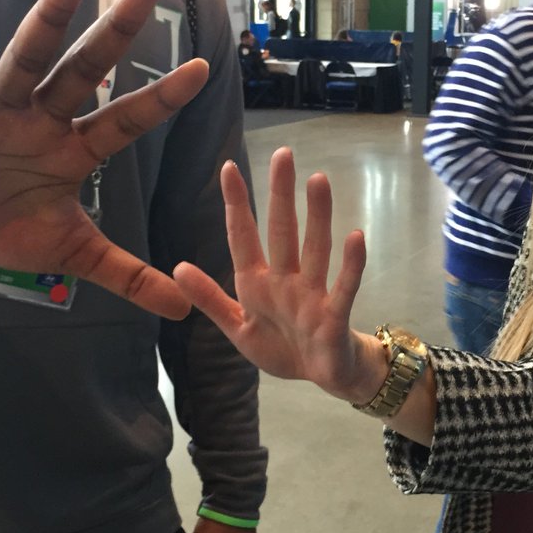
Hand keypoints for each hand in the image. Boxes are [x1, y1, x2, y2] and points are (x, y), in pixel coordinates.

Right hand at [0, 0, 207, 318]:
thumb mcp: (70, 252)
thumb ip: (126, 274)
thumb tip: (185, 307)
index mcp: (73, 149)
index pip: (126, 119)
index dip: (161, 98)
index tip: (204, 68)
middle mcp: (42, 118)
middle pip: (85, 68)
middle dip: (118, 29)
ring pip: (28, 55)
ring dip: (51, 13)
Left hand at [173, 147, 384, 402]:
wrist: (323, 377)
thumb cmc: (282, 347)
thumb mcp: (237, 327)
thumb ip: (210, 299)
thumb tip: (177, 267)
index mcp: (257, 282)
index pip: (243, 236)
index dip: (236, 204)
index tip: (228, 168)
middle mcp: (286, 280)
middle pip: (282, 230)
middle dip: (281, 194)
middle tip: (284, 155)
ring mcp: (312, 295)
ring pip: (314, 249)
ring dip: (317, 216)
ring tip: (318, 180)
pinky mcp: (335, 316)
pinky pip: (344, 286)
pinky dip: (350, 263)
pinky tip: (355, 235)